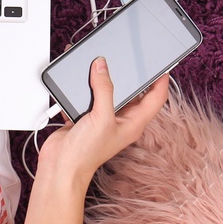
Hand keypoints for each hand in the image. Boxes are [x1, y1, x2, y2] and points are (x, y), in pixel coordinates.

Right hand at [38, 62, 169, 184]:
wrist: (60, 166)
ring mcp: (102, 118)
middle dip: (130, 75)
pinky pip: (88, 95)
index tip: (162, 64)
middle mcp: (120, 119)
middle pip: (132, 92)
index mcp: (133, 123)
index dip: (161, 80)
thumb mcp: (102, 118)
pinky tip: (78, 77)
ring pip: (107, 91)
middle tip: (130, 57)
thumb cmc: (86, 154)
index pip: (155, 98)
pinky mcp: (85, 116)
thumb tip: (102, 67)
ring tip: (100, 62)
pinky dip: (82, 86)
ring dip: (102, 78)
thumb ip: (104, 90)